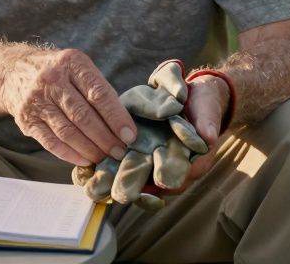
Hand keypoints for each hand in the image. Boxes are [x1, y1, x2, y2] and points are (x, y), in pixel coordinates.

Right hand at [0, 48, 135, 166]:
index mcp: (71, 63)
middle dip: (105, 138)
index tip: (130, 135)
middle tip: (120, 153)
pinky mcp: (26, 119)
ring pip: (68, 132)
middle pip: (83, 116)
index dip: (116, 117)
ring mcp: (36, 100)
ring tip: (105, 158)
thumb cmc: (57, 72)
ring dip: (90, 150)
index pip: (98, 94)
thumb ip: (98, 89)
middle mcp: (51, 79)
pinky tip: (84, 160)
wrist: (13, 72)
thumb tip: (123, 125)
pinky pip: (51, 142)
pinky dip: (70, 154)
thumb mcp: (77, 67)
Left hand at [71, 60, 223, 209]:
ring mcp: (142, 157)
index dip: (167, 176)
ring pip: (124, 175)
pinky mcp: (125, 147)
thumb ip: (207, 122)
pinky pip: (110, 162)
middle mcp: (161, 164)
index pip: (176, 173)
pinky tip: (82, 172)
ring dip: (109, 182)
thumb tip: (207, 137)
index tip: (159, 180)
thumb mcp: (207, 108)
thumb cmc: (202, 105)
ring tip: (92, 188)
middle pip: (146, 180)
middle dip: (131, 186)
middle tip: (118, 193)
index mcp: (185, 159)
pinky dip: (96, 168)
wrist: (189, 96)